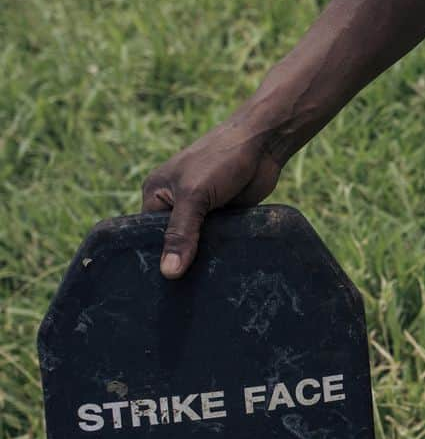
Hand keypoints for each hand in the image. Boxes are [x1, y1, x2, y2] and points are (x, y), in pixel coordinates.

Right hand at [140, 116, 284, 278]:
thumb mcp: (194, 195)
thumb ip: (181, 233)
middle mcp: (176, 205)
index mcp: (157, 195)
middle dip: (181, 262)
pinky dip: (222, 253)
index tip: (162, 286)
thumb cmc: (221, 159)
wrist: (263, 143)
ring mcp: (203, 212)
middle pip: (174, 243)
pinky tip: (224, 274)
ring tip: (204, 291)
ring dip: (204, 260)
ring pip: (199, 245)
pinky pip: (219, 242)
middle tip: (184, 295)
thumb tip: (169, 272)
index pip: (147, 235)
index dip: (156, 258)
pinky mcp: (226, 217)